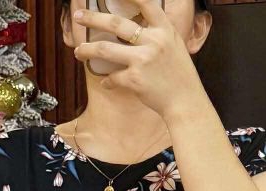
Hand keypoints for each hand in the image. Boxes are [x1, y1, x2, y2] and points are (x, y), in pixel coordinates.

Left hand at [72, 0, 202, 117]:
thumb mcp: (176, 48)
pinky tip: (106, 82)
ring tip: (78, 52)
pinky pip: (113, 77)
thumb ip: (158, 36)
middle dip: (92, 19)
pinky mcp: (135, 79)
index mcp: (165, 31)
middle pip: (115, 23)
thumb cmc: (182, 78)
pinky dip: (108, 81)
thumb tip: (136, 29)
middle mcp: (154, 41)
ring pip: (105, 49)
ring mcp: (143, 60)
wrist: (188, 104)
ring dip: (87, 50)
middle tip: (79, 17)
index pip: (145, 3)